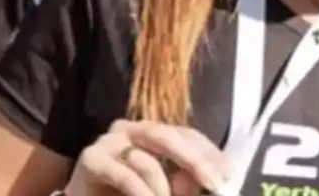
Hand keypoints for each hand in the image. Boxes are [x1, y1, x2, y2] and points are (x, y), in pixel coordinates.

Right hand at [64, 120, 228, 195]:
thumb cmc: (121, 195)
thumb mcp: (160, 188)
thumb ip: (181, 183)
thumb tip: (204, 180)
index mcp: (150, 132)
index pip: (186, 133)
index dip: (209, 153)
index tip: (227, 174)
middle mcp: (130, 129)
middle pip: (170, 136)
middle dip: (195, 161)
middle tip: (213, 184)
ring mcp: (108, 142)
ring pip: (146, 158)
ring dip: (164, 187)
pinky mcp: (91, 160)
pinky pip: (124, 174)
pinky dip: (142, 192)